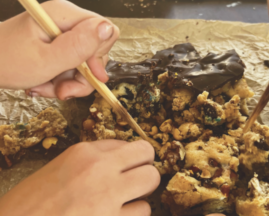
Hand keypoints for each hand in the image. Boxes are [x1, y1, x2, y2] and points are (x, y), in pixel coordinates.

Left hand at [0, 0, 118, 98]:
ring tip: (47, 88)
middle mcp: (68, 20)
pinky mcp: (59, 44)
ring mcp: (64, 32)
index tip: (87, 75)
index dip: (100, 56)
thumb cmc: (5, 62)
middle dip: (82, 75)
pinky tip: (45, 84)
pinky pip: (73, 65)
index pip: (106, 30)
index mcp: (65, 14)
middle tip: (62, 89)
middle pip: (96, 49)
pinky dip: (62, 80)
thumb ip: (78, 46)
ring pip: (85, 61)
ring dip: (70, 81)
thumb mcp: (45, 60)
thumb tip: (108, 28)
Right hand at [0, 140, 159, 215]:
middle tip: (138, 178)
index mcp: (86, 152)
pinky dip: (134, 214)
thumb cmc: (34, 200)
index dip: (134, 155)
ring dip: (141, 193)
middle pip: (147, 157)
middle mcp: (100, 169)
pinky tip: (119, 215)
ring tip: (125, 201)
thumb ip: (95, 157)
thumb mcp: (64, 166)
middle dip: (146, 167)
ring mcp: (108, 198)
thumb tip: (124, 154)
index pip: (129, 144)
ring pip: (150, 185)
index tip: (134, 163)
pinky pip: (142, 212)